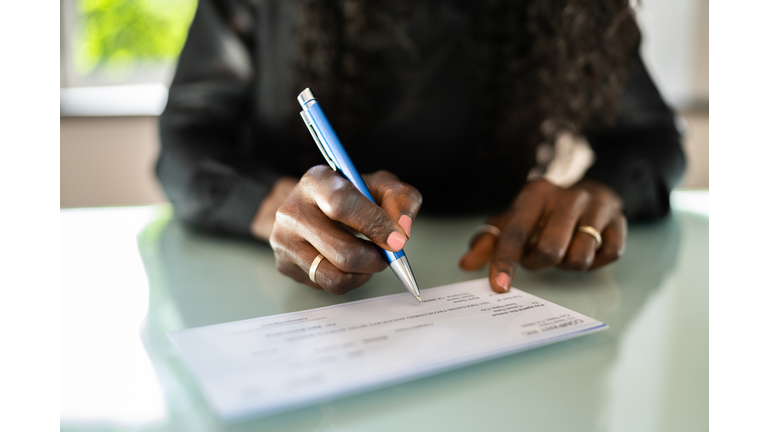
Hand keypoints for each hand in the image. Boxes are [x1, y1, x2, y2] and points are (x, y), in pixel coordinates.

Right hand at [269, 165, 422, 293]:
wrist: (310, 206)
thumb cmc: (349, 196)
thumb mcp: (379, 185)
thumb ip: (401, 199)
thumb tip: (401, 229)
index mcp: (316, 181)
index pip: (342, 203)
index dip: (374, 223)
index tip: (395, 238)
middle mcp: (293, 210)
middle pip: (343, 251)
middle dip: (375, 259)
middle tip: (385, 253)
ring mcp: (284, 240)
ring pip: (335, 276)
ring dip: (363, 273)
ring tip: (367, 258)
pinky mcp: (285, 264)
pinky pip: (327, 286)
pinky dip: (349, 279)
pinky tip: (349, 264)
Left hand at [459, 178, 626, 291]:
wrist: (591, 192)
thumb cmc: (544, 214)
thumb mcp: (512, 221)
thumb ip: (487, 242)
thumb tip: (466, 264)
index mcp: (535, 194)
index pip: (515, 233)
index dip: (505, 262)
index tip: (499, 287)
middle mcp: (567, 197)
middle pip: (549, 250)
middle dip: (541, 262)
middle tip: (541, 254)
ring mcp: (596, 207)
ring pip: (579, 258)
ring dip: (569, 263)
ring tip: (566, 248)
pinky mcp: (619, 221)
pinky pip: (607, 256)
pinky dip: (595, 262)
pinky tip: (588, 247)